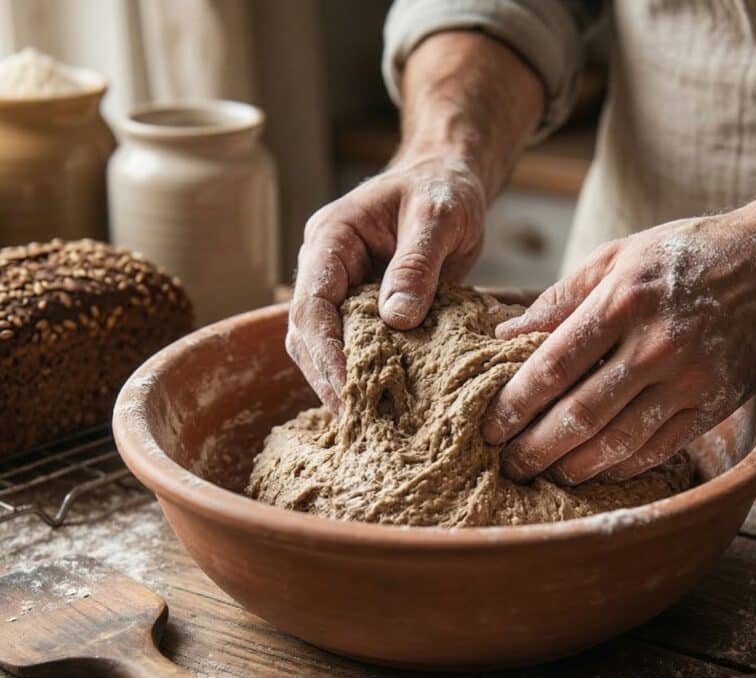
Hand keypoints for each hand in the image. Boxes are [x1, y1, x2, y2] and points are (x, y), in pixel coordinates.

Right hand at [287, 154, 486, 409]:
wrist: (449, 179)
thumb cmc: (443, 189)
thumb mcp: (438, 217)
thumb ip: (417, 264)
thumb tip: (397, 320)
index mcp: (331, 239)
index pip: (311, 304)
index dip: (325, 351)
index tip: (349, 388)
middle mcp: (325, 267)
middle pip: (306, 333)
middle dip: (328, 377)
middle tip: (359, 421)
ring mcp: (340, 288)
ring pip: (323, 345)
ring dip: (342, 381)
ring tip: (371, 421)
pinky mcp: (362, 307)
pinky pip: (353, 344)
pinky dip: (365, 373)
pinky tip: (385, 403)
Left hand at [482, 212, 755, 483]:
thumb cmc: (683, 255)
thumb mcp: (618, 256)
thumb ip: (560, 298)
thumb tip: (504, 335)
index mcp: (623, 300)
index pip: (553, 365)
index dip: (515, 404)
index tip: (488, 427)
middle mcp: (657, 343)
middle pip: (581, 414)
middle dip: (535, 448)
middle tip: (506, 465)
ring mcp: (690, 377)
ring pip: (619, 441)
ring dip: (573, 466)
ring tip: (544, 473)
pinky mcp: (716, 403)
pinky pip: (659, 448)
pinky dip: (621, 466)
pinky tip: (594, 469)